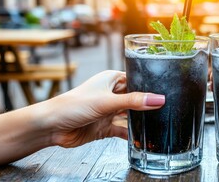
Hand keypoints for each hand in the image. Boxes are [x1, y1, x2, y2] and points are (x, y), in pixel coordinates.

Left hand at [38, 70, 164, 147]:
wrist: (51, 127)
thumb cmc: (73, 105)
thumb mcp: (108, 101)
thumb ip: (134, 101)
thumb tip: (158, 99)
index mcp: (112, 79)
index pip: (136, 79)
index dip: (150, 85)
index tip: (167, 90)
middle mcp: (111, 94)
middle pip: (135, 98)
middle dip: (147, 104)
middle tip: (166, 108)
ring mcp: (108, 111)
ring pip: (130, 115)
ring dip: (141, 120)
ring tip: (159, 123)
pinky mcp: (104, 127)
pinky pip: (122, 131)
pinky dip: (131, 135)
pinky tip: (142, 138)